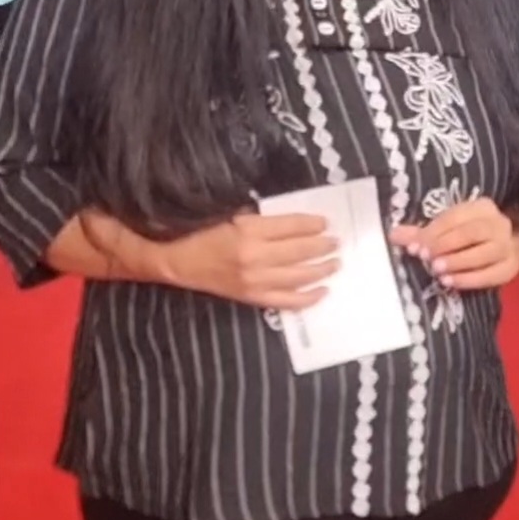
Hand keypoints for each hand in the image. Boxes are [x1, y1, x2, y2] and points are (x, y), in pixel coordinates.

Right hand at [163, 212, 340, 310]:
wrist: (182, 264)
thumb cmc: (206, 236)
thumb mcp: (234, 218)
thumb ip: (263, 220)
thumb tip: (297, 223)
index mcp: (249, 231)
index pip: (291, 226)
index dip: (313, 224)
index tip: (326, 223)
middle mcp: (255, 257)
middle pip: (300, 251)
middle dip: (323, 246)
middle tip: (337, 242)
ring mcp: (256, 281)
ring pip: (299, 276)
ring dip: (322, 270)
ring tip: (335, 263)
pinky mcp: (254, 298)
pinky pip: (288, 301)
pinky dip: (309, 298)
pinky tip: (323, 291)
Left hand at [390, 198, 518, 291]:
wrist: (503, 251)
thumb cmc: (469, 238)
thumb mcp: (447, 230)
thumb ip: (422, 233)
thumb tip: (395, 235)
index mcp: (481, 207)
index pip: (456, 216)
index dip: (435, 232)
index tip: (416, 247)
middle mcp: (499, 224)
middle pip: (474, 232)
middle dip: (448, 245)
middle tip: (426, 258)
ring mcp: (508, 246)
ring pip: (485, 253)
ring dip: (459, 262)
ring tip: (437, 271)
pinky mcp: (509, 268)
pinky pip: (491, 274)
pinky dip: (469, 279)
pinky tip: (450, 282)